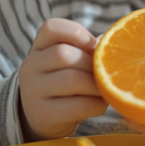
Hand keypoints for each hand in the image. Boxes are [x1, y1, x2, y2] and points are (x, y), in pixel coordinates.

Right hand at [18, 18, 107, 141]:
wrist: (42, 117)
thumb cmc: (65, 82)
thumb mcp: (70, 62)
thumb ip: (88, 49)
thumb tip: (114, 39)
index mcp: (39, 47)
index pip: (51, 27)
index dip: (77, 33)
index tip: (92, 45)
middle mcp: (30, 66)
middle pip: (64, 54)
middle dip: (91, 64)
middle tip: (104, 73)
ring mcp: (33, 91)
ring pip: (72, 80)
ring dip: (97, 85)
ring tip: (105, 89)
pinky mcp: (43, 114)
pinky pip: (78, 105)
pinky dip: (96, 104)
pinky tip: (99, 104)